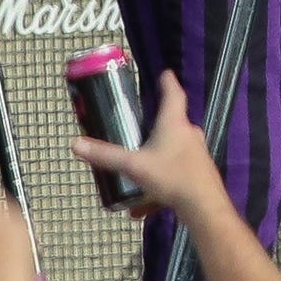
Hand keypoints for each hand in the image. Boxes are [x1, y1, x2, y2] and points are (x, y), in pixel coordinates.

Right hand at [72, 68, 232, 221]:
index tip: (165, 73)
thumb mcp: (133, 166)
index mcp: (174, 123)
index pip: (173, 94)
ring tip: (138, 169)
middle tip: (141, 124)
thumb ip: (105, 156)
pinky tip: (143, 206)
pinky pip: (176, 174)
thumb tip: (76, 143)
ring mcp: (197, 155)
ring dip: (157, 157)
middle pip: (174, 122)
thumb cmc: (172, 177)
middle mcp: (189, 134)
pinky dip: (161, 184)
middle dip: (158, 123)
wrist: (204, 208)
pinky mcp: (200, 174)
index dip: (167, 82)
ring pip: (175, 150)